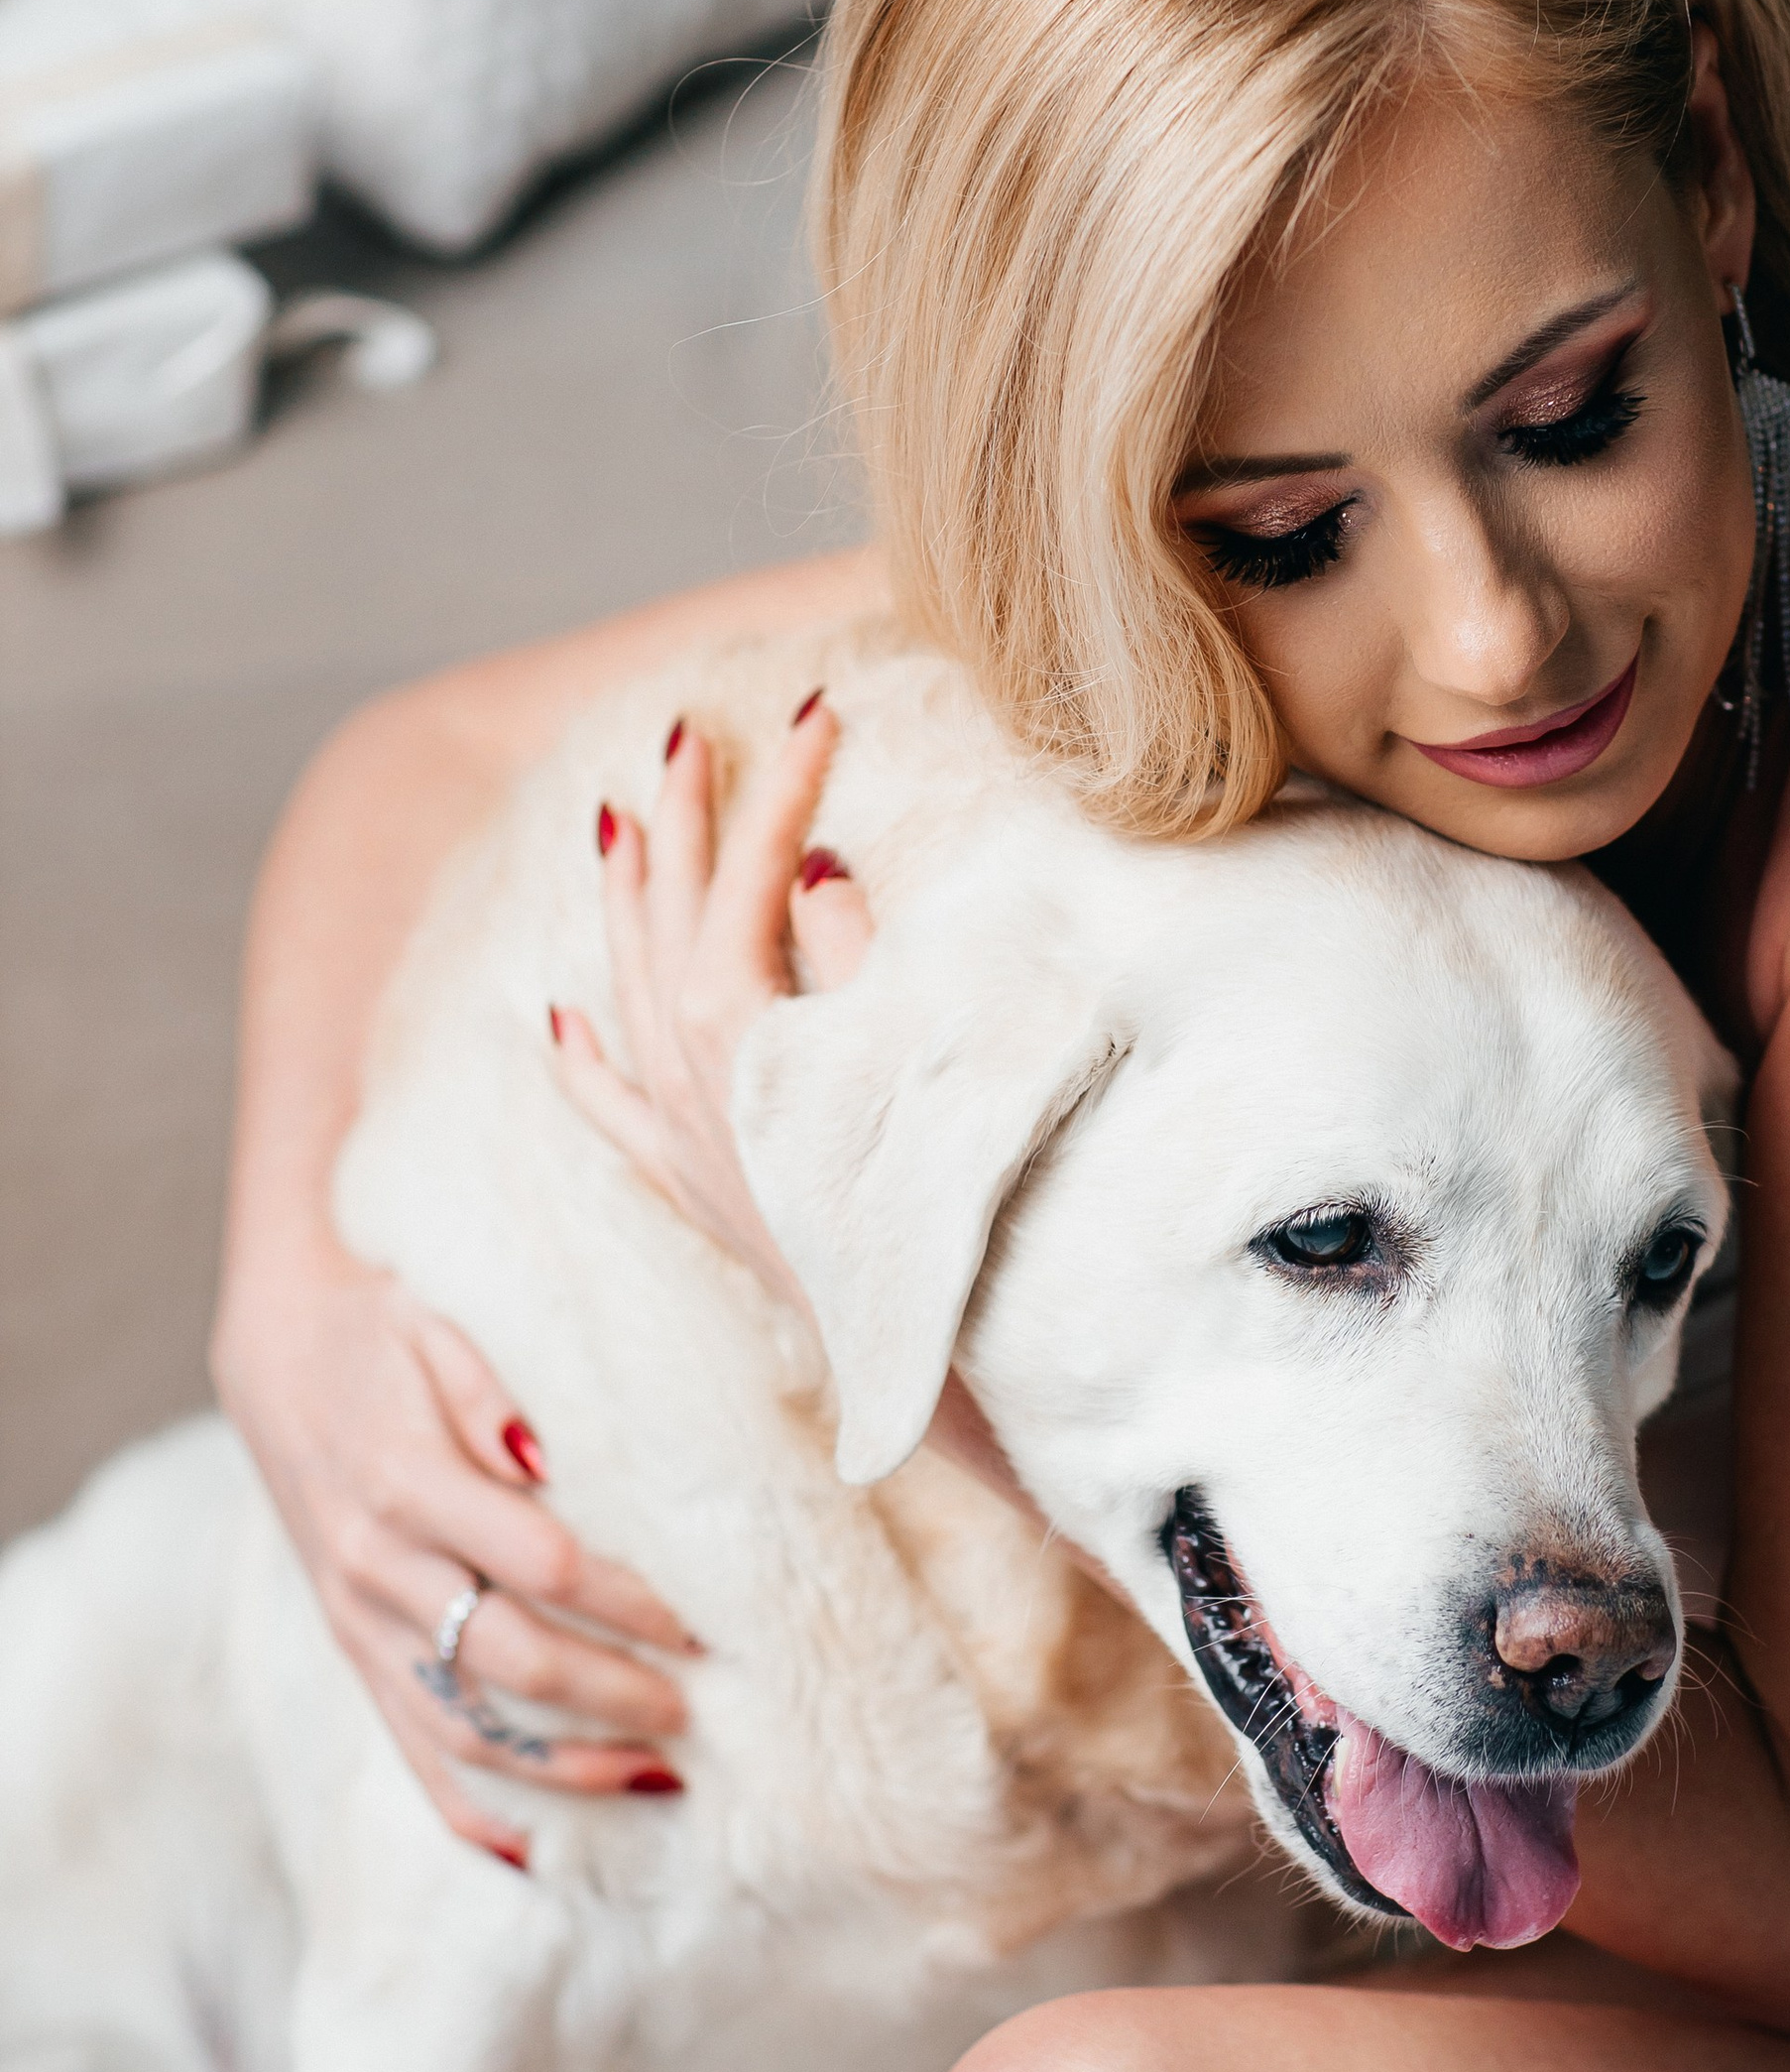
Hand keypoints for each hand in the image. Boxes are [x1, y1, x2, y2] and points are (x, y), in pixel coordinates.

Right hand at [213, 1247, 703, 1856]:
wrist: (273, 1349)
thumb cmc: (378, 1328)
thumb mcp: (435, 1325)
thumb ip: (491, 1392)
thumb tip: (547, 1457)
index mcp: (406, 1482)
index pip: (541, 1563)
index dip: (626, 1601)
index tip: (701, 1623)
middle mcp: (376, 1565)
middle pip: (511, 1658)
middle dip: (614, 1693)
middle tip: (697, 1710)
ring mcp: (357, 1618)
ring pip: (463, 1726)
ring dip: (563, 1766)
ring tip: (655, 1780)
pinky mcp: (350, 1646)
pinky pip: (409, 1745)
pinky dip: (468, 1807)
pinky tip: (533, 1850)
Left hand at [552, 698, 1035, 1519]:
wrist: (939, 1361)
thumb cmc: (953, 1205)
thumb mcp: (917, 1057)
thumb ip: (856, 957)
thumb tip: (813, 865)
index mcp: (745, 1033)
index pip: (753, 876)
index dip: (782, 788)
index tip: (811, 711)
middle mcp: (694, 1080)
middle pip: (668, 919)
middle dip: (679, 820)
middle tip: (684, 734)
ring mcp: (688, 1139)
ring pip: (627, 996)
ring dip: (622, 905)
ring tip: (614, 822)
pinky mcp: (700, 1197)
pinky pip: (612, 1116)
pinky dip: (580, 1065)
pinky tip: (556, 1026)